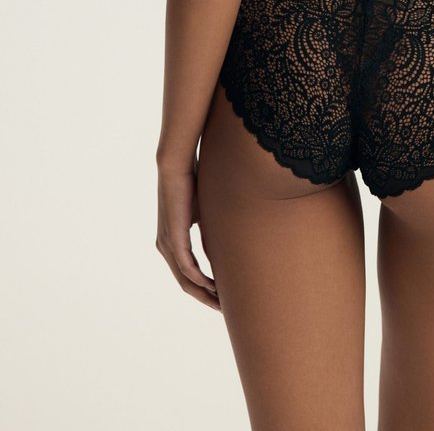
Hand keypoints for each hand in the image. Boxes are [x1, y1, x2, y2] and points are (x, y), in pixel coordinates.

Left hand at [156, 155, 220, 310]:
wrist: (177, 165)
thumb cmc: (193, 183)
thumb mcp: (206, 214)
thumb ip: (211, 233)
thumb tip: (227, 248)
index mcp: (172, 242)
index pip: (187, 274)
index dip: (204, 288)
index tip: (222, 296)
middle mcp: (166, 247)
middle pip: (185, 284)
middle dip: (205, 298)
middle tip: (225, 309)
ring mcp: (168, 244)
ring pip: (185, 280)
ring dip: (204, 293)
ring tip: (222, 302)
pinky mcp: (173, 238)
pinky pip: (186, 267)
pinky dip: (200, 279)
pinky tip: (213, 286)